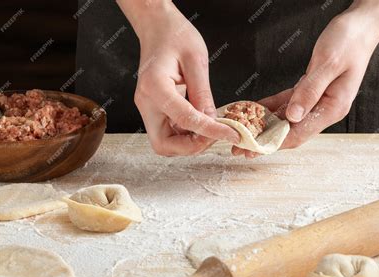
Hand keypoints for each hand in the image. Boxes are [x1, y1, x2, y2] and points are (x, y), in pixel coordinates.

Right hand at [118, 0, 239, 155]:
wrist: (157, 27)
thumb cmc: (174, 35)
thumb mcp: (196, 60)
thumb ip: (203, 94)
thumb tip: (213, 121)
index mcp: (155, 87)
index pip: (185, 119)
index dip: (210, 131)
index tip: (231, 134)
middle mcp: (146, 103)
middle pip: (165, 145)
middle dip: (192, 146)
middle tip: (216, 134)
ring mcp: (149, 108)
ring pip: (167, 143)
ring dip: (191, 142)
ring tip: (212, 128)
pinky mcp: (155, 110)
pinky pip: (170, 133)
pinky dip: (188, 134)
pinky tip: (203, 121)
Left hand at [233, 0, 378, 157]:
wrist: (362, 25)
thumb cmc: (350, 41)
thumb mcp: (328, 63)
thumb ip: (310, 90)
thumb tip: (292, 116)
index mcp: (333, 107)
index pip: (300, 133)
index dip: (275, 142)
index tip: (254, 147)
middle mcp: (326, 108)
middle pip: (291, 131)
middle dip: (266, 139)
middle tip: (241, 146)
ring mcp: (319, 100)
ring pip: (288, 119)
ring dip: (266, 126)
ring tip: (244, 132)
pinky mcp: (312, 90)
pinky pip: (288, 103)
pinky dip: (272, 107)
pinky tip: (255, 109)